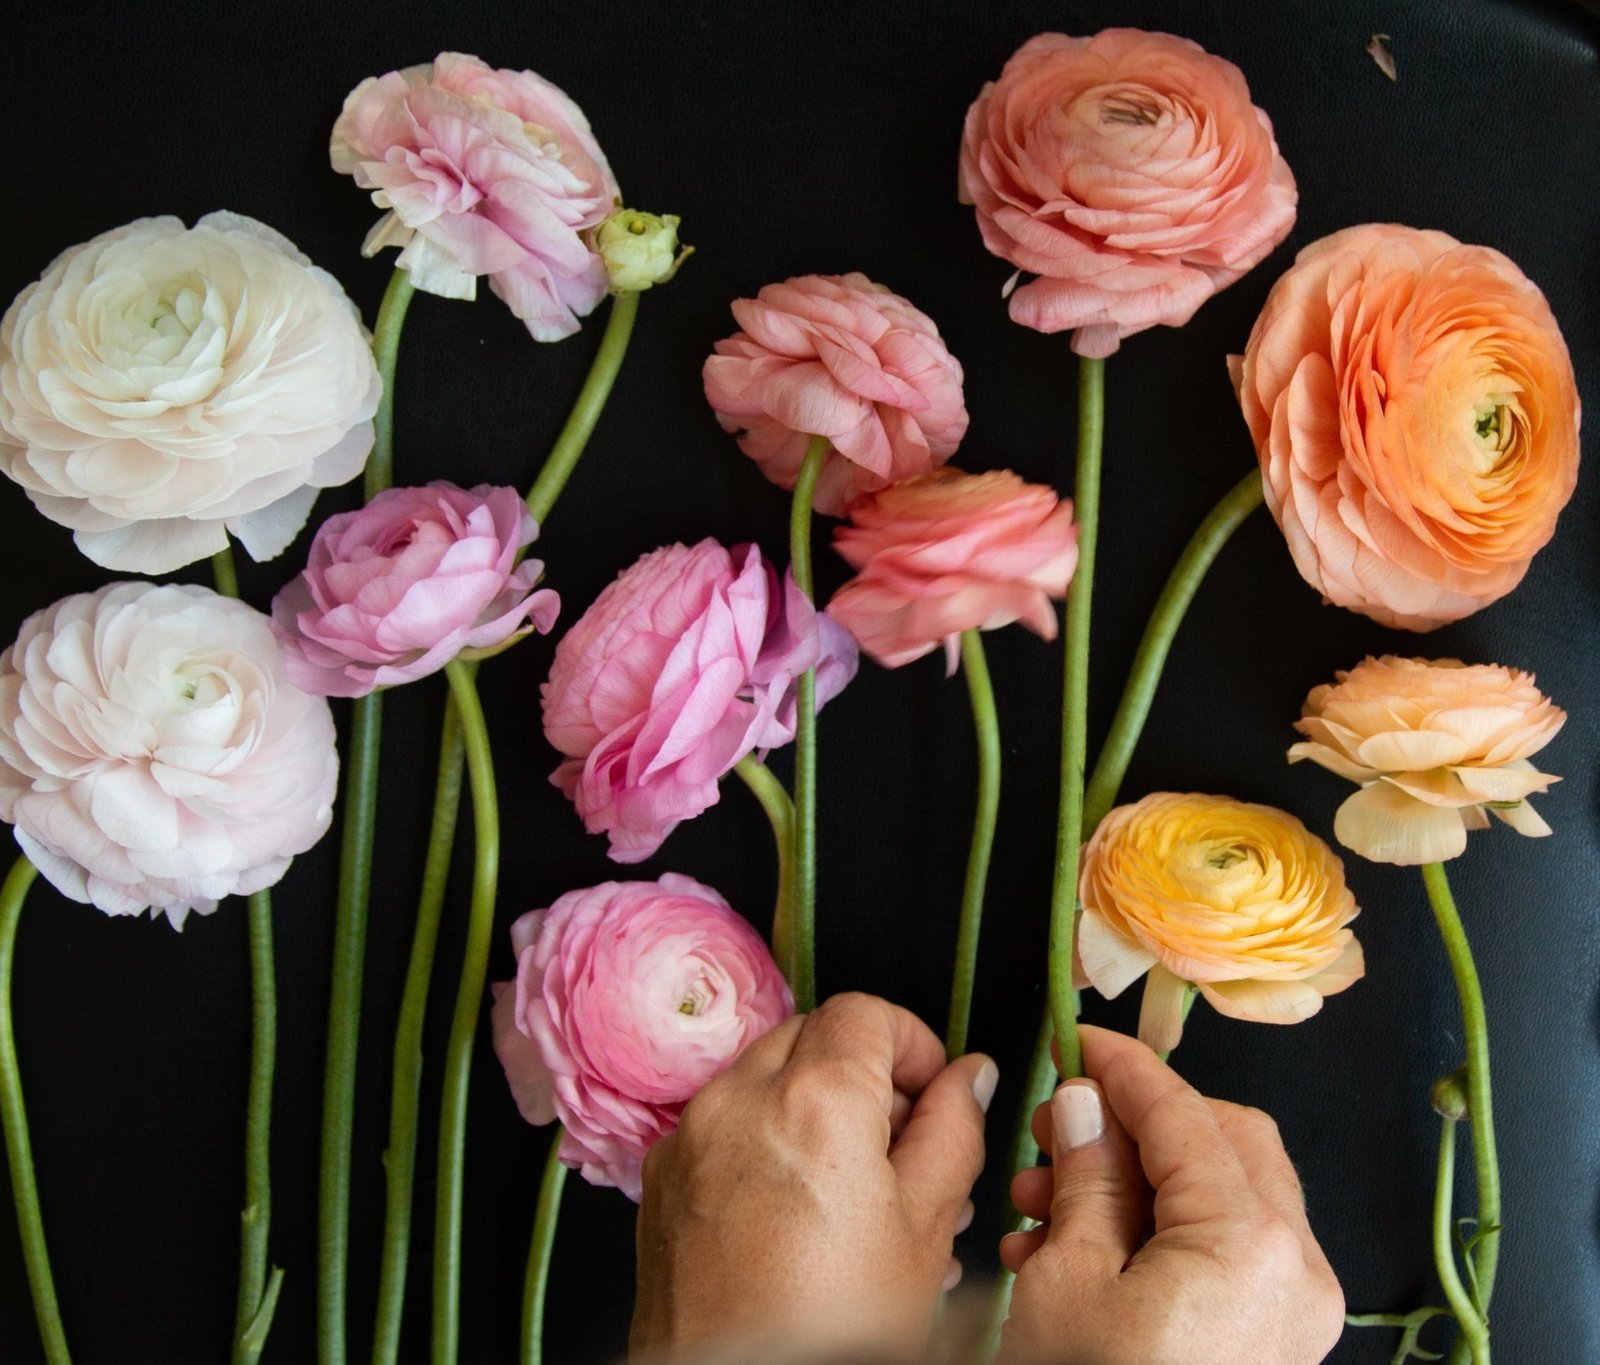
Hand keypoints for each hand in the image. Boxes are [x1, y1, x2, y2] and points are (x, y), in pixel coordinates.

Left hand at [630, 992, 996, 1359]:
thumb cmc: (830, 1335)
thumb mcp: (925, 1229)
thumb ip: (953, 1132)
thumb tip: (969, 1076)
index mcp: (813, 1101)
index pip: (866, 1012)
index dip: (911, 1043)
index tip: (935, 1090)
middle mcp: (737, 1101)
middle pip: (811, 1036)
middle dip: (863, 1074)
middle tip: (906, 1146)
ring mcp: (689, 1139)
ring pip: (763, 1078)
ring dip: (813, 1108)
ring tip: (860, 1192)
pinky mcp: (661, 1181)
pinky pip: (722, 1126)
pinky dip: (764, 1142)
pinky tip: (801, 1215)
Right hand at [1000, 1025, 1343, 1364]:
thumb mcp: (1067, 1282)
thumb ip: (1086, 1176)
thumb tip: (1087, 1104)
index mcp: (1249, 1244)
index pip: (1185, 1114)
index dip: (1124, 1066)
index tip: (1077, 1039)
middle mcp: (1298, 1271)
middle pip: (1225, 1141)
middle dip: (1135, 1124)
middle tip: (1060, 1128)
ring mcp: (1296, 1313)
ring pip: (1225, 1194)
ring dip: (1137, 1179)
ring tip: (1042, 1203)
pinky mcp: (1277, 1343)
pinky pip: (1227, 1251)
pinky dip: (1159, 1231)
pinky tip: (1074, 1250)